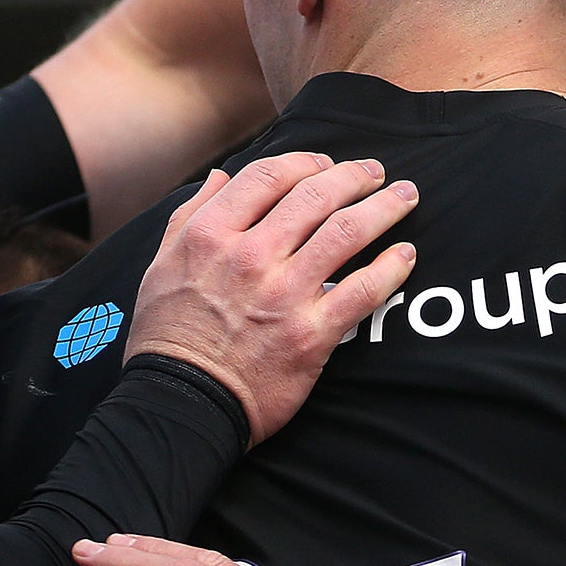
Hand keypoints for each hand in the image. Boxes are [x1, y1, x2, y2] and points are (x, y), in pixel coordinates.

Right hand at [127, 153, 417, 442]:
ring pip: (347, 232)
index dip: (305, 161)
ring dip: (384, 208)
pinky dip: (391, 268)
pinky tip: (405, 255)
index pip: (268, 176)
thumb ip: (190, 215)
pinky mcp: (312, 334)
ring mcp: (284, 295)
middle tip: (375, 173)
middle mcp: (249, 257)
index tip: (325, 164)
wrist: (182, 404)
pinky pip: (364, 290)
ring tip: (405, 198)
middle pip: (315, 196)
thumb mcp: (160, 265)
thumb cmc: (169, 336)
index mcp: (210, 235)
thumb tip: (220, 177)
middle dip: (353, 177)